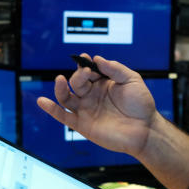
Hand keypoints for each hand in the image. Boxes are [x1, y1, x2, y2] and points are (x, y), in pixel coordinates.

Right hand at [36, 54, 159, 157]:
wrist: (145, 130)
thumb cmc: (142, 105)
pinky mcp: (82, 124)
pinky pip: (63, 116)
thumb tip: (97, 59)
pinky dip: (51, 109)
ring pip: (66, 97)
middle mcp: (92, 96)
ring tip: (60, 80)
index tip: (86, 59)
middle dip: (78, 75)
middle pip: (76, 82)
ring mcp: (86, 109)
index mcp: (103, 84)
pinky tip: (42, 101)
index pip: (88, 71)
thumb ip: (115, 68)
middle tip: (87, 73)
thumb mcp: (132, 80)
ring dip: (60, 88)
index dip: (85, 64)